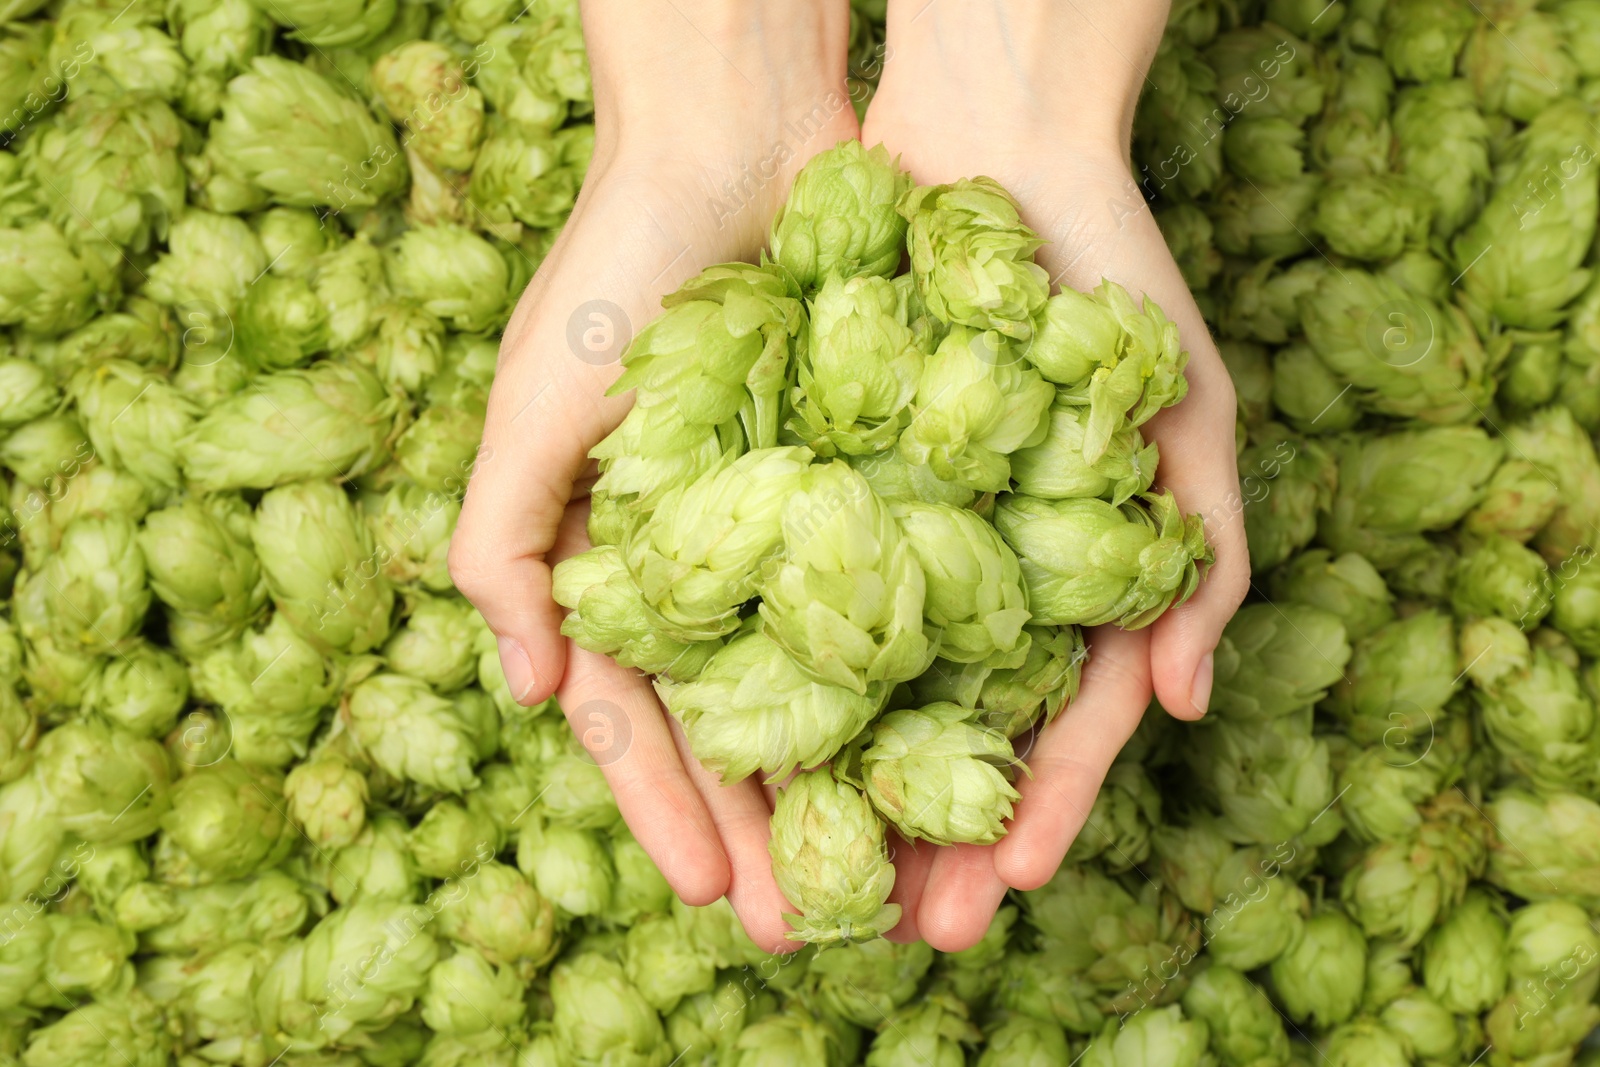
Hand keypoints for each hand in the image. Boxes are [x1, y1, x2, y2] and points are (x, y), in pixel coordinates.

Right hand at [450, 0, 860, 950]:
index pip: (642, 719)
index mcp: (617, 568)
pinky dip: (917, 675)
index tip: (715, 896)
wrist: (738, 145)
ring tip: (896, 873)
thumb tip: (533, 690)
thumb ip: (504, 545)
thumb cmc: (617, 272)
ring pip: (828, 686)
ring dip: (853, 782)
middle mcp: (709, 567)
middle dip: (771, 831)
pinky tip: (951, 745)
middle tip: (811, 930)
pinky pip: (898, 598)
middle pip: (741, 728)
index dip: (671, 810)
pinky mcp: (872, 486)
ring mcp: (794, 531)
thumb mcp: (532, 408)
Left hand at [860, 0, 1249, 948]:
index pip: (1057, 726)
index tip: (1004, 893)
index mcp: (1069, 581)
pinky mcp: (813, 485)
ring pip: (859, 692)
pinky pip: (786, 597)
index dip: (1037, 814)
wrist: (986, 147)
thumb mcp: (1184, 417)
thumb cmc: (1104, 278)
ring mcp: (894, 536)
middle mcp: (976, 574)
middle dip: (924, 838)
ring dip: (837, 793)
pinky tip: (742, 749)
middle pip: (946, 736)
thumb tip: (1193, 705)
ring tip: (808, 882)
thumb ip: (1200, 560)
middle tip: (898, 932)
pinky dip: (769, 674)